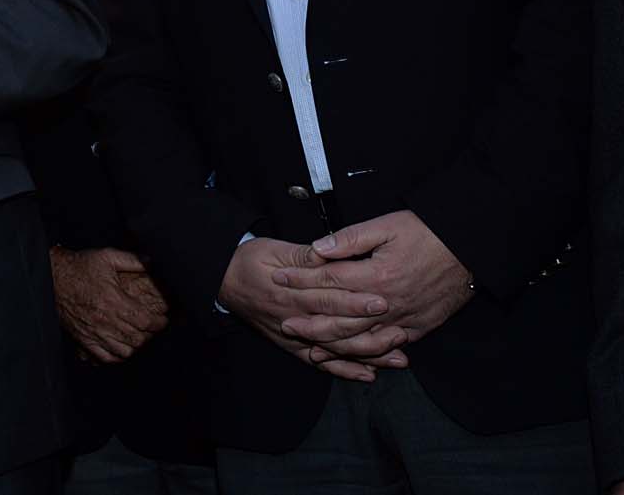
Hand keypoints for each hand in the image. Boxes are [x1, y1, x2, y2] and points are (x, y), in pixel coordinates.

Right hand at [51, 247, 168, 362]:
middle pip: (138, 339)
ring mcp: (94, 333)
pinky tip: (122, 347)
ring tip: (139, 336)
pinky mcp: (84, 339)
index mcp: (113, 301)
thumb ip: (133, 260)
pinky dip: (118, 356)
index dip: (159, 323)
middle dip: (150, 334)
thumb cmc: (80, 267)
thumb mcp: (107, 257)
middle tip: (153, 327)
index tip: (163, 319)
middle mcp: (105, 320)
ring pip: (124, 351)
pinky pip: (105, 357)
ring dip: (136, 346)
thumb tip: (153, 263)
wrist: (52, 278)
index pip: (145, 321)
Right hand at [217, 236, 398, 382]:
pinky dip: (344, 370)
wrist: (223, 280)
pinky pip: (320, 363)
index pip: (329, 298)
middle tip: (400, 333)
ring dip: (366, 356)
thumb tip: (330, 252)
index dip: (356, 301)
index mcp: (291, 293)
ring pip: (334, 350)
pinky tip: (368, 374)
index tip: (382, 300)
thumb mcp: (275, 249)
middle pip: (337, 328)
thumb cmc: (249, 260)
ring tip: (396, 358)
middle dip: (370, 333)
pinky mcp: (291, 346)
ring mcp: (294, 336)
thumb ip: (305, 255)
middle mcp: (294, 318)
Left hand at [273, 210, 473, 359]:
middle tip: (285, 323)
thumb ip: (350, 239)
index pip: (329, 280)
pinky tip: (354, 358)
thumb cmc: (429, 232)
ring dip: (335, 347)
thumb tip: (318, 248)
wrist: (471, 248)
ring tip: (311, 349)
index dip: (301, 280)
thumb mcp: (387, 226)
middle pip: (341, 320)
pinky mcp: (419, 328)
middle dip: (310, 323)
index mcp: (376, 275)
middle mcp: (388, 303)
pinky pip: (388, 347)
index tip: (279, 278)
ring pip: (363, 341)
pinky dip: (368, 355)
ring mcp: (404, 319)